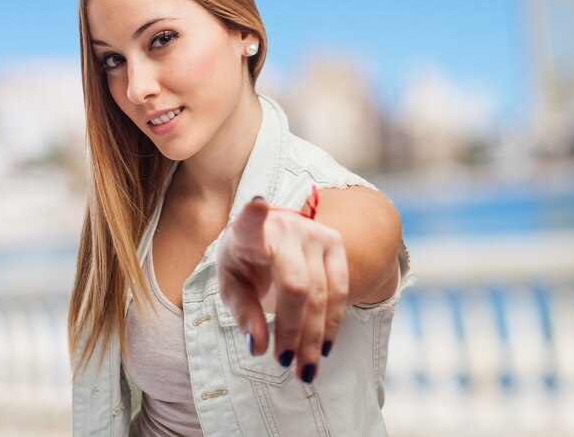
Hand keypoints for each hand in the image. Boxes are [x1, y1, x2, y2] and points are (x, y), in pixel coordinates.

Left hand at [217, 196, 348, 382]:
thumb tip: (259, 347)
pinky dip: (333, 322)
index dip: (254, 215)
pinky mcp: (335, 242)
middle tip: (286, 363)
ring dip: (315, 335)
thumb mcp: (232, 286)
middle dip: (293, 330)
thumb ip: (243, 314)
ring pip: (323, 293)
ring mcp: (314, 233)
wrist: (272, 238)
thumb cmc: (245, 262)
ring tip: (305, 368)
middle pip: (297, 286)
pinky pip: (341, 289)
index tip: (255, 205)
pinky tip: (324, 346)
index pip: (251, 222)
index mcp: (249, 233)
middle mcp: (285, 228)